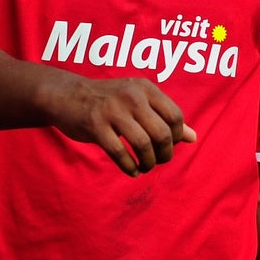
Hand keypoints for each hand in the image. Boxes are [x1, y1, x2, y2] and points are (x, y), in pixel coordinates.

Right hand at [41, 73, 196, 174]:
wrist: (66, 95)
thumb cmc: (107, 101)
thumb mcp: (138, 102)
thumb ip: (165, 117)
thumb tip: (193, 137)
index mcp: (145, 88)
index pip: (175, 116)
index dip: (177, 137)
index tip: (168, 146)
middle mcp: (131, 96)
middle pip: (162, 133)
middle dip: (164, 154)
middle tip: (158, 160)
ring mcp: (112, 110)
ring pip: (143, 144)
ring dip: (149, 162)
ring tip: (145, 167)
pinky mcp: (95, 125)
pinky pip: (119, 152)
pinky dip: (129, 167)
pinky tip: (132, 170)